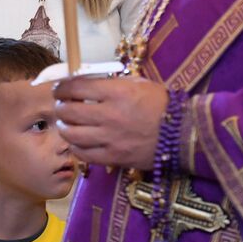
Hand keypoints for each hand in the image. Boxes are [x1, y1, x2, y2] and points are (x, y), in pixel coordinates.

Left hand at [53, 75, 168, 170]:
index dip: (62, 88)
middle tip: (62, 106)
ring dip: (64, 127)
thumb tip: (84, 83)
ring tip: (66, 123)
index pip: (76, 87)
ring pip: (71, 134)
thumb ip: (110, 84)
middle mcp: (110, 115)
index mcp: (116, 93)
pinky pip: (84, 155)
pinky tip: (78, 141)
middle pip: (68, 111)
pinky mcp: (114, 157)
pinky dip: (75, 147)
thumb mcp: (137, 84)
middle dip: (60, 107)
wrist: (183, 132)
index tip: (59, 89)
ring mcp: (111, 139)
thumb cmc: (160, 104)